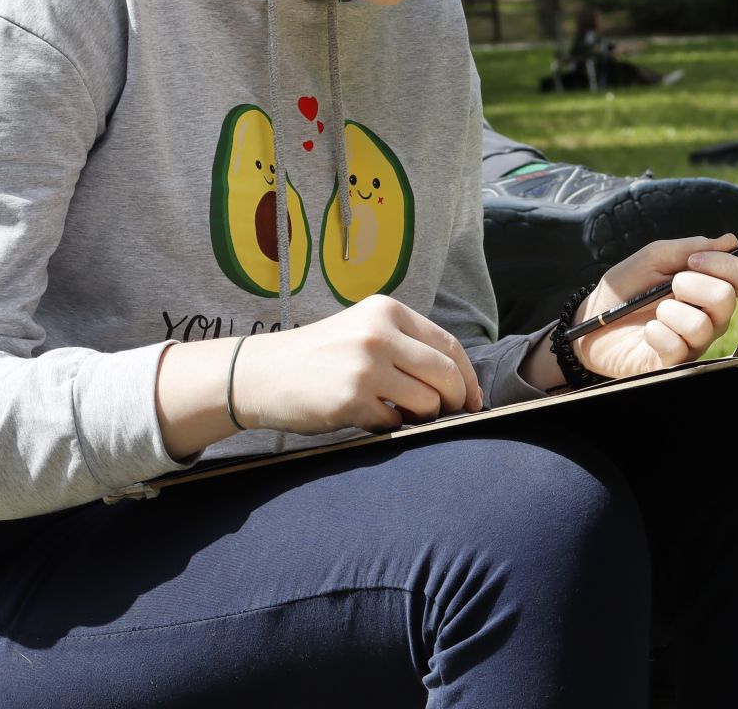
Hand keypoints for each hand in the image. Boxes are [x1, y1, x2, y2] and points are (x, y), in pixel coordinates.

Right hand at [230, 296, 482, 434]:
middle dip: (455, 401)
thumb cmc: (320, 356)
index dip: (468, 376)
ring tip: (399, 413)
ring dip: (422, 417)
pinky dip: (390, 426)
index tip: (473, 399)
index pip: (448, 345)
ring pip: (427, 402)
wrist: (263, 373)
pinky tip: (369, 417)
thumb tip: (458, 381)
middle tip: (448, 415)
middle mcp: (379, 333)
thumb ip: (405, 345)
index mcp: (386, 311)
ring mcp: (366, 366)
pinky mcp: (352, 399)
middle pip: (445, 375)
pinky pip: (395, 423)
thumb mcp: (363, 331)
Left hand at [571, 234, 737, 378]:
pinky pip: (678, 347)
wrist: (592, 320)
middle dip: (693, 284)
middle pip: (728, 299)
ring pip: (702, 325)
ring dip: (670, 310)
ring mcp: (695, 342)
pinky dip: (657, 333)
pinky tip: (647, 332)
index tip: (693, 260)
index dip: (728, 265)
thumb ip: (688, 248)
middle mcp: (710, 316)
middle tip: (670, 285)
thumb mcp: (653, 258)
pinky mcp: (675, 364)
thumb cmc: (625, 288)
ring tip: (654, 312)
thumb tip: (731, 240)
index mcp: (710, 287)